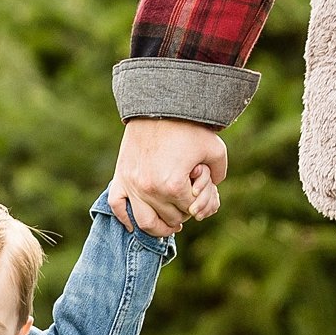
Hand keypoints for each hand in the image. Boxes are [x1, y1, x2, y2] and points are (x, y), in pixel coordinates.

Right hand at [109, 117, 228, 235]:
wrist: (159, 107)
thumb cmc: (189, 127)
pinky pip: (118, 207)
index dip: (201, 201)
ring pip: (144, 222)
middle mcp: (150, 189)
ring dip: (159, 227)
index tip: (201, 188)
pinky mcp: (121, 177)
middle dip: (183, 212)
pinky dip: (126, 219)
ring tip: (169, 225)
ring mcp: (132, 185)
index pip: (190, 209)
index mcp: (173, 185)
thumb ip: (218, 175)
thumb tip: (209, 190)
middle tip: (188, 201)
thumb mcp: (215, 150)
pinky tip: (134, 224)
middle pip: (171, 218)